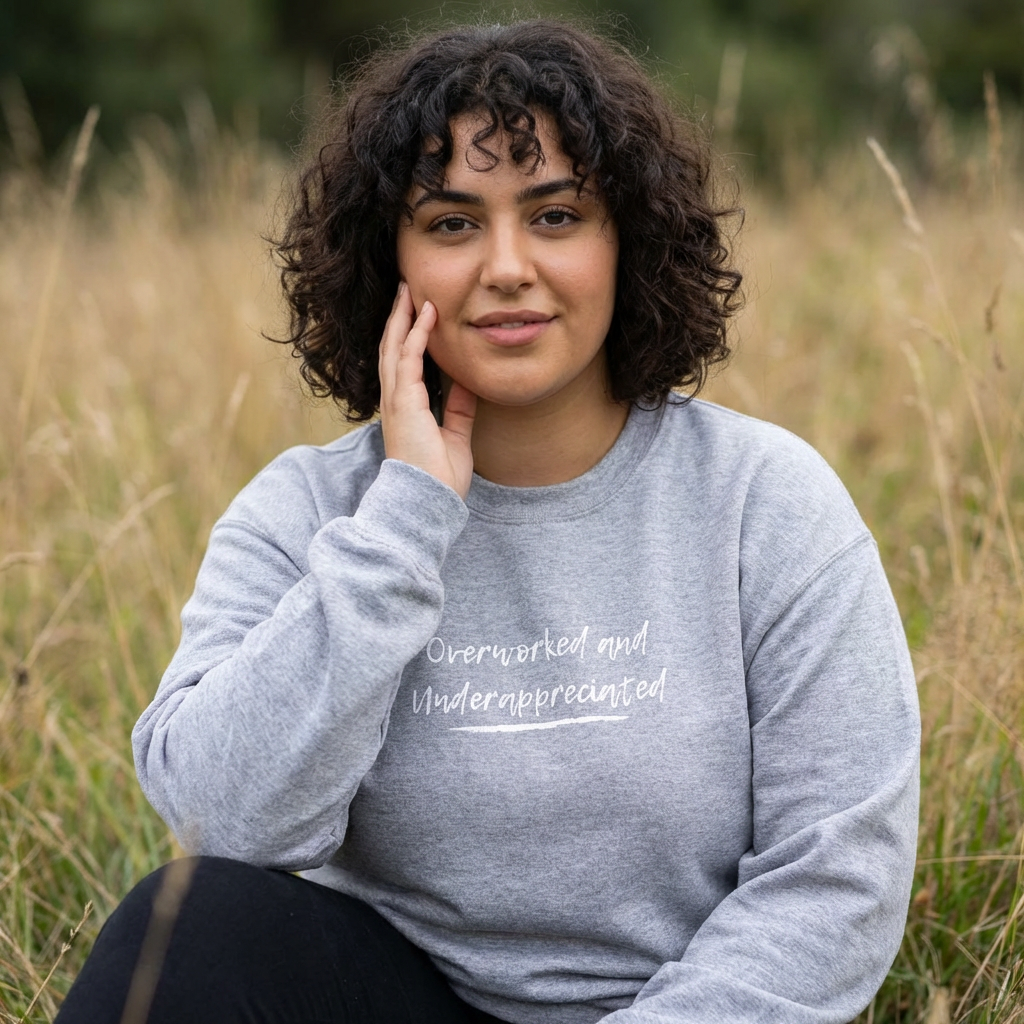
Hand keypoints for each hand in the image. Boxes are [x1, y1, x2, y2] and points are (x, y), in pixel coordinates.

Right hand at [379, 283, 476, 498]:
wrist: (429, 501)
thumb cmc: (439, 477)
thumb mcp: (455, 435)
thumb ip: (458, 408)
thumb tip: (467, 382)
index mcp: (406, 408)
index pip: (402, 362)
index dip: (408, 335)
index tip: (418, 311)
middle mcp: (396, 400)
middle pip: (392, 347)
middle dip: (399, 317)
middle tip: (406, 289)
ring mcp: (397, 400)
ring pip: (394, 347)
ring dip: (402, 316)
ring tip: (409, 290)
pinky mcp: (404, 403)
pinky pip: (408, 359)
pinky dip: (417, 335)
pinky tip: (427, 314)